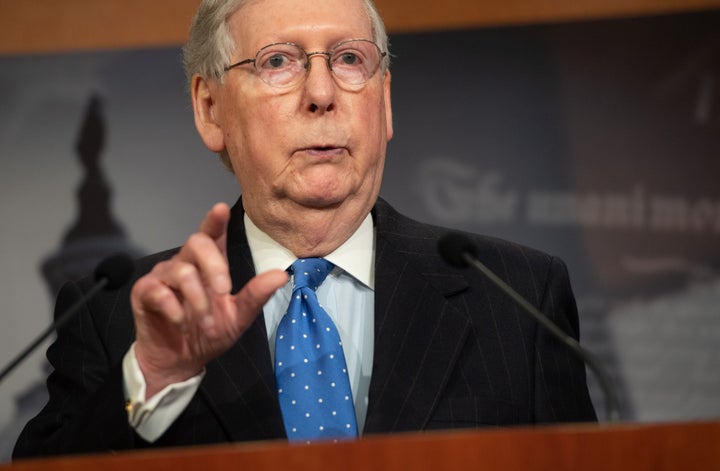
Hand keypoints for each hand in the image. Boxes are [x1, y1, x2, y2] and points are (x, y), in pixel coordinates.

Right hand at [130, 203, 287, 397]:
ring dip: (198, 300)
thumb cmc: (209, 333)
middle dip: (214, 266)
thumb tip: (282, 274)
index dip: (215, 221)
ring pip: (182, 272)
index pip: (211, 235)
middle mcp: (184, 263)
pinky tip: (182, 323)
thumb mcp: (239, 316)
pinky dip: (176, 310)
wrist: (181, 361)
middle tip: (224, 291)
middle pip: (196, 243)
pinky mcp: (144, 292)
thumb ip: (257, 295)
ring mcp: (162, 276)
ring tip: (205, 321)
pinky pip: (159, 292)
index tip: (220, 209)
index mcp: (208, 265)